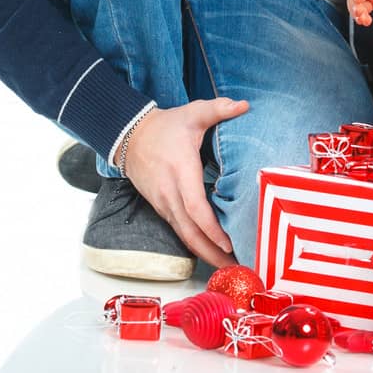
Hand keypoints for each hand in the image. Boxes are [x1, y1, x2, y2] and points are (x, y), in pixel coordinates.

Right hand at [122, 98, 247, 267]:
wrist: (129, 135)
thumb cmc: (165, 126)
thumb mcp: (192, 113)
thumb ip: (218, 109)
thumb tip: (244, 105)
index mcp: (181, 172)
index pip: (196, 209)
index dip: (212, 229)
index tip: (229, 243)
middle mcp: (170, 194)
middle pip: (190, 232)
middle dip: (212, 252)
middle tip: (235, 267)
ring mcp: (164, 203)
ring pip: (184, 235)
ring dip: (204, 252)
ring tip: (227, 266)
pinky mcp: (162, 206)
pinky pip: (179, 230)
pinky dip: (195, 243)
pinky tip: (210, 251)